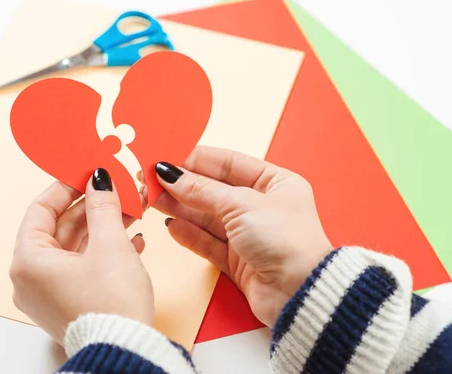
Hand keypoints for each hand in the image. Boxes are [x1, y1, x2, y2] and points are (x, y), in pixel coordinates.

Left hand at [10, 169, 153, 344]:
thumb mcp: (110, 245)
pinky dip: (103, 251)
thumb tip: (100, 180)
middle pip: (60, 228)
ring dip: (103, 228)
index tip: (86, 173)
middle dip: (92, 208)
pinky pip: (82, 267)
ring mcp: (49, 294)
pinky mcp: (69, 303)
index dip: (65, 187)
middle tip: (115, 189)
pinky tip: (132, 240)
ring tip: (131, 211)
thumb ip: (103, 206)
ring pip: (75, 248)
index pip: (40, 209)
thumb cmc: (111, 304)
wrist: (126, 351)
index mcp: (29, 261)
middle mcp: (32, 278)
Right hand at [148, 146, 332, 326]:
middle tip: (152, 180)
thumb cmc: (286, 240)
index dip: (196, 159)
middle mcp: (262, 206)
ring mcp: (249, 234)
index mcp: (275, 182)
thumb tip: (171, 174)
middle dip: (183, 185)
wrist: (299, 293)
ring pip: (207, 216)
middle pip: (214, 190)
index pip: (228, 162)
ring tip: (153, 200)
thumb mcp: (241, 204)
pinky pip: (208, 242)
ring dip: (181, 208)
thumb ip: (202, 190)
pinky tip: (171, 226)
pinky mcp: (239, 260)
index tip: (167, 157)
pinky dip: (190, 235)